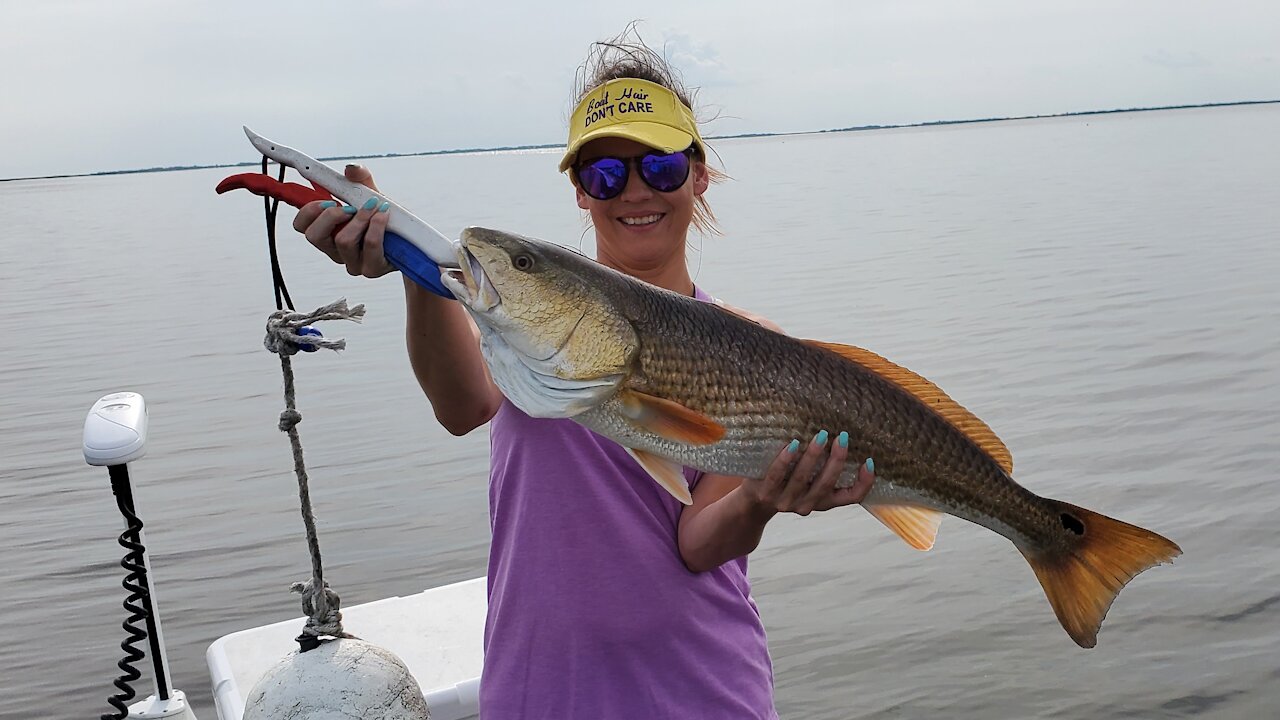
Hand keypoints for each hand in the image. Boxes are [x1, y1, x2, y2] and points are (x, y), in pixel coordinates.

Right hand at [291, 164, 394, 277]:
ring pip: (343, 240)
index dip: (307, 212)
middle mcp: (336, 251)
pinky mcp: (372, 268)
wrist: (412, 239)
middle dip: (331, 215)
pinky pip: (369, 245)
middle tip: (348, 206)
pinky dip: (377, 225)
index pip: (301, 227)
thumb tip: (351, 169)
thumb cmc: (386, 219)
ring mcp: (354, 263)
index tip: (327, 199)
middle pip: (314, 236)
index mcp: (328, 234)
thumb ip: (360, 180)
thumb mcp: (371, 195)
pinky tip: (385, 215)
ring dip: (360, 218)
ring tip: (374, 208)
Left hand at [743, 431, 875, 515]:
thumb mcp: (810, 482)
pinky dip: (786, 459)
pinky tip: (793, 444)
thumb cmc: (788, 483)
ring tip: (821, 435)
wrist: (753, 502)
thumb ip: (825, 468)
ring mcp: (785, 502)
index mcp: (823, 502)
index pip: (851, 498)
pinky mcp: (766, 493)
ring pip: (803, 479)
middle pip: (826, 484)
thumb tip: (844, 435)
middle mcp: (807, 505)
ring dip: (813, 456)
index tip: (870, 462)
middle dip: (837, 460)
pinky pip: (777, 475)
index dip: (864, 483)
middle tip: (843, 437)